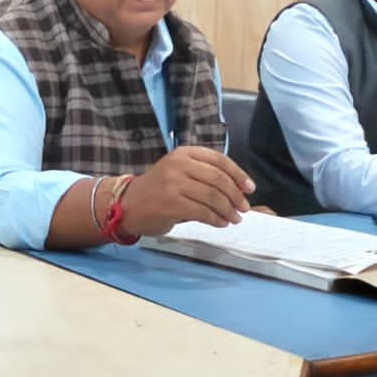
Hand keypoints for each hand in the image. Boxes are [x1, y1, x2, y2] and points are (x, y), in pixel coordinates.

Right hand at [119, 146, 255, 237]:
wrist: (127, 204)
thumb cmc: (158, 190)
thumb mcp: (179, 172)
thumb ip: (203, 175)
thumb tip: (238, 190)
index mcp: (184, 153)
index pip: (219, 160)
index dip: (238, 175)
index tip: (250, 189)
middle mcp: (179, 164)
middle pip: (219, 179)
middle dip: (236, 196)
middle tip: (244, 208)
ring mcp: (174, 183)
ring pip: (213, 197)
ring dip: (228, 210)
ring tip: (234, 219)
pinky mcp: (171, 203)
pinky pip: (202, 212)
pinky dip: (216, 219)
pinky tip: (220, 223)